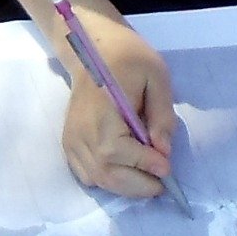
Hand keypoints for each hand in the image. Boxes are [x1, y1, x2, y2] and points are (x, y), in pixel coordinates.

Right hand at [56, 4, 178, 198]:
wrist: (93, 48)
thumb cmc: (128, 58)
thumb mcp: (156, 77)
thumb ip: (161, 115)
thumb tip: (162, 151)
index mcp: (102, 113)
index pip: (120, 152)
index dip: (145, 165)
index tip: (167, 168)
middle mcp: (81, 131)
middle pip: (107, 173)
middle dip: (138, 185)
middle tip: (161, 184)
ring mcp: (72, 139)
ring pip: (97, 178)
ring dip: (124, 187)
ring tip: (147, 182)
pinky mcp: (69, 142)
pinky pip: (86, 174)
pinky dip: (106, 181)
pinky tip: (124, 173)